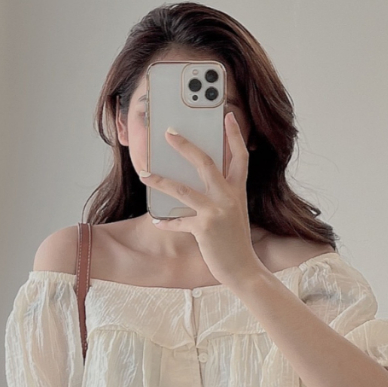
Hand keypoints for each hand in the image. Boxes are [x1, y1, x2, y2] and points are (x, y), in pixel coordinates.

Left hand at [138, 112, 264, 287]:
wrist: (244, 270)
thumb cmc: (235, 243)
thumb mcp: (233, 215)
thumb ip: (219, 198)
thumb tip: (191, 184)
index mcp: (238, 192)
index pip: (240, 157)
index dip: (234, 135)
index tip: (228, 116)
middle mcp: (229, 197)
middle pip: (205, 162)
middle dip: (184, 146)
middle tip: (168, 133)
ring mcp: (216, 212)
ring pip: (182, 189)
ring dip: (159, 180)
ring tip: (143, 173)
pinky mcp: (204, 228)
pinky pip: (178, 221)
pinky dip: (166, 222)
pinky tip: (157, 221)